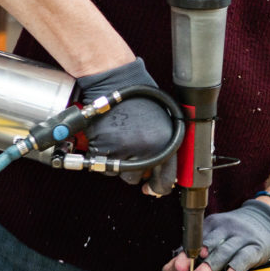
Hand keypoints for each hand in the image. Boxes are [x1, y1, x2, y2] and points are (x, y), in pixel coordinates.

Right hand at [76, 58, 175, 194]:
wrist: (115, 81)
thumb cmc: (139, 96)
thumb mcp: (163, 121)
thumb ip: (164, 145)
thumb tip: (160, 169)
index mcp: (166, 142)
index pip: (166, 179)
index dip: (158, 187)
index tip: (153, 189)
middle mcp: (147, 149)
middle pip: (138, 180)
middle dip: (134, 175)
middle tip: (130, 162)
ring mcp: (124, 150)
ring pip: (119, 173)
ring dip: (118, 164)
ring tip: (120, 141)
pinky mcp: (103, 148)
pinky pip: (102, 164)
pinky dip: (103, 156)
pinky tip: (108, 139)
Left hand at [163, 199, 269, 270]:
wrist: (267, 218)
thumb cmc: (236, 232)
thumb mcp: (215, 236)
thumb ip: (192, 252)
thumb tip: (169, 269)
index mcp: (213, 224)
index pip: (196, 239)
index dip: (185, 254)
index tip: (175, 267)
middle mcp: (226, 228)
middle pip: (208, 244)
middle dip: (195, 260)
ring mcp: (242, 237)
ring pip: (224, 251)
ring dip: (211, 266)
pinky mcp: (256, 247)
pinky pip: (244, 258)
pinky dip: (235, 269)